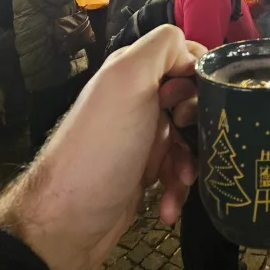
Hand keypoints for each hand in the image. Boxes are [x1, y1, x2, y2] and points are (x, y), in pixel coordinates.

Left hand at [0, 25, 205, 269]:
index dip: (199, 74)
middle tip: (188, 136)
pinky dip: (179, 189)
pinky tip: (168, 206)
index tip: (199, 96)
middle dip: (201, 122)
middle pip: (195, 99)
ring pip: (191, 138)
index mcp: (134, 72)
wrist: (68, 221)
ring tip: (181, 181)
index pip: (185, 56)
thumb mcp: (128, 81)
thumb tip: (191, 51)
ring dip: (192, 162)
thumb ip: (162, 47)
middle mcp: (139, 100)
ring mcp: (144, 137)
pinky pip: (179, 171)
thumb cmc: (103, 146)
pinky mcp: (147, 172)